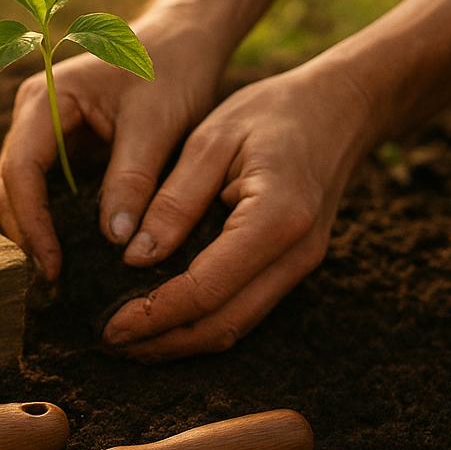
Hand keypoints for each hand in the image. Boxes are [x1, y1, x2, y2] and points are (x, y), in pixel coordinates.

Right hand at [0, 15, 227, 278]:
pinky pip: (47, 189)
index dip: (32, 223)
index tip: (54, 265)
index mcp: (46, 100)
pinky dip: (55, 220)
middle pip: (10, 184)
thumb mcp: (157, 124)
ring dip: (37, 230)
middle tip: (56, 279)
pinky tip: (75, 250)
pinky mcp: (62, 146)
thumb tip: (114, 239)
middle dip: (27, 233)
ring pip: (22, 191)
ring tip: (62, 273)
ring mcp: (44, 131)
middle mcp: (33, 115)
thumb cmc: (172, 71)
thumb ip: (133, 179)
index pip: (20, 170)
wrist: (184, 42)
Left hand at [102, 59, 380, 360]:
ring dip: (182, 341)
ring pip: (236, 326)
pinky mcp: (295, 265)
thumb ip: (174, 200)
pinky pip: (247, 308)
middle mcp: (295, 255)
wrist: (341, 106)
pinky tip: (167, 320)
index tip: (109, 326)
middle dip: (163, 343)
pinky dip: (204, 322)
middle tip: (109, 343)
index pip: (206, 288)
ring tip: (130, 342)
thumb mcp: (211, 139)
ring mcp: (301, 265)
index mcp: (275, 219)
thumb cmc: (272, 112)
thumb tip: (135, 257)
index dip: (154, 315)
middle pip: (223, 324)